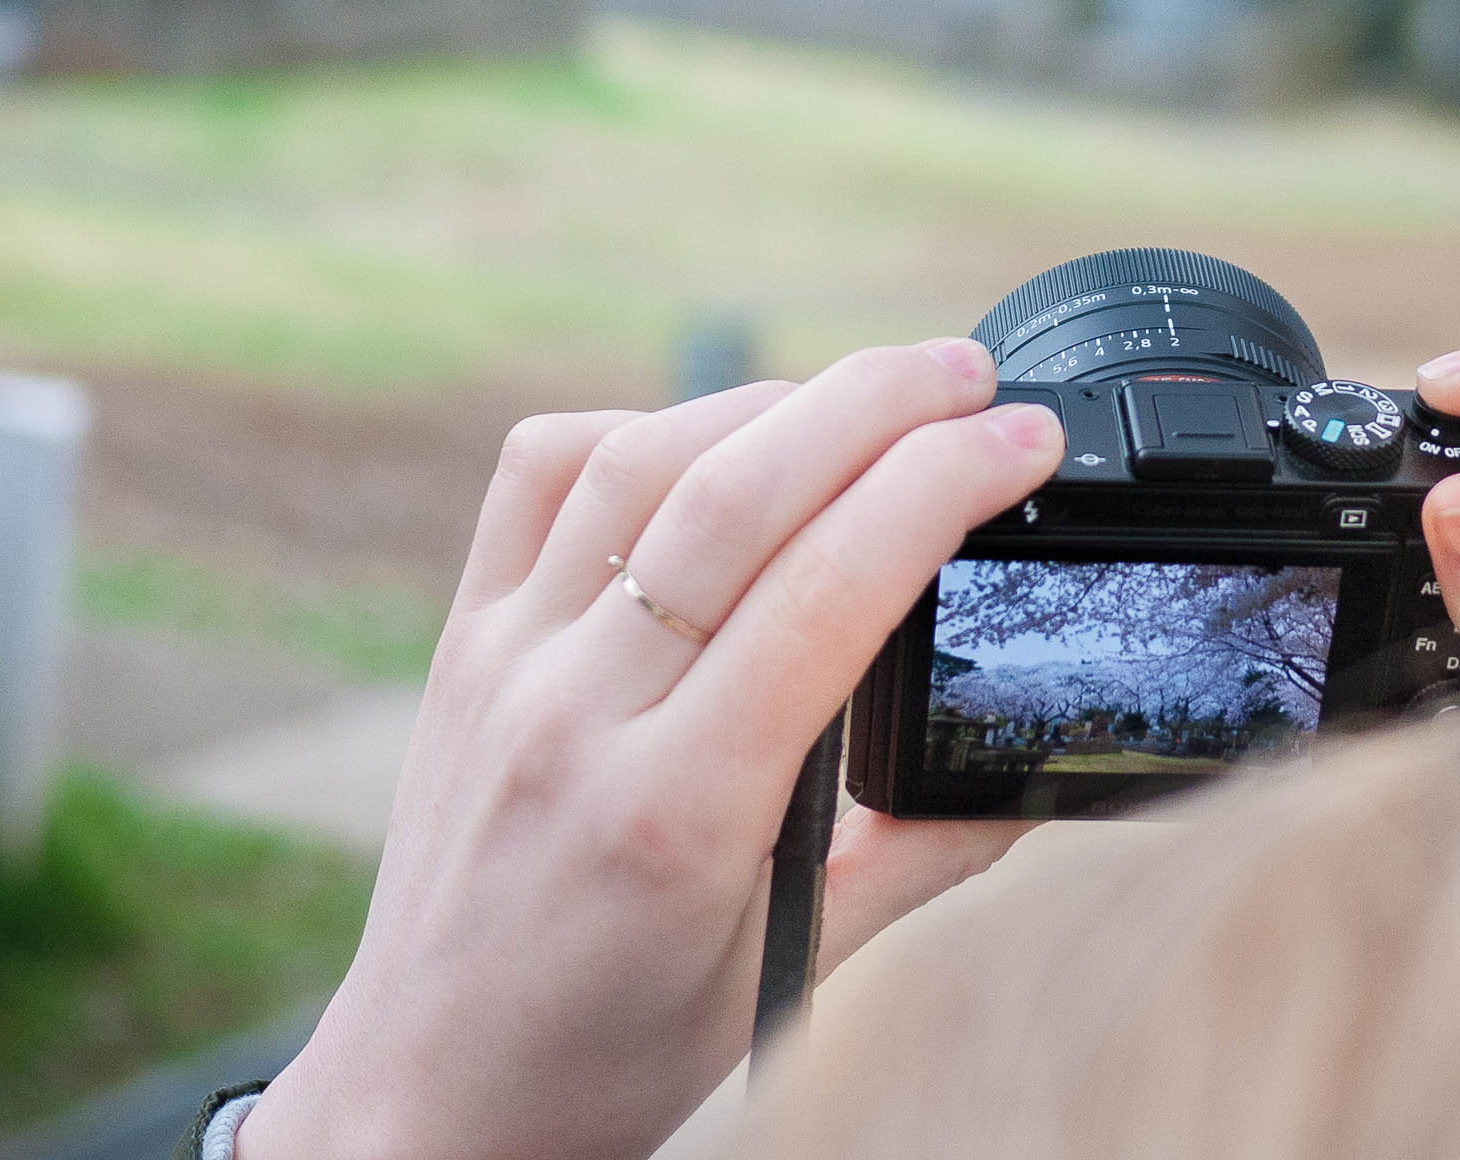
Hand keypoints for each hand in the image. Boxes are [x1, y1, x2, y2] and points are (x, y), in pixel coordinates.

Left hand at [244, 340, 1064, 1159]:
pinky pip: (538, 475)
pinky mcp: (462, 641)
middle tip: (975, 372)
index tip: (1027, 439)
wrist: (425, 1094)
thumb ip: (917, 858)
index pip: (829, 588)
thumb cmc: (609, 1050)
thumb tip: (1033, 770)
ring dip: (770, 397)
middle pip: (737, 489)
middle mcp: (576, 715)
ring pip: (639, 458)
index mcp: (676, 813)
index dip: (944, 486)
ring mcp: (505, 664)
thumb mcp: (788, 977)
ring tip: (873, 389)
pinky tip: (715, 439)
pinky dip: (641, 426)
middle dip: (877, 399)